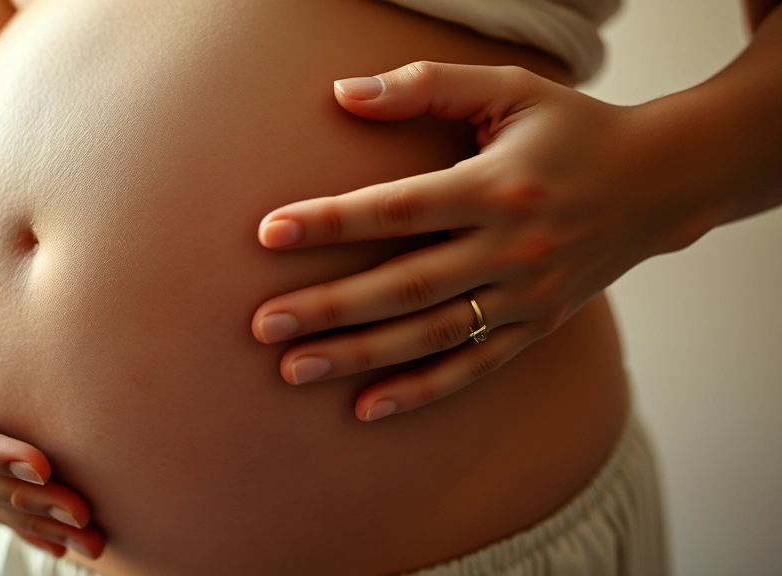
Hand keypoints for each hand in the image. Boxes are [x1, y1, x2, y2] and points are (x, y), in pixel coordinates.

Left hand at [251, 61, 714, 420]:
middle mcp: (512, 247)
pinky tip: (367, 407)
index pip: (400, 208)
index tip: (268, 232)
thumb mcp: (510, 89)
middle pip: (406, 285)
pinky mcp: (536, 327)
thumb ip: (426, 86)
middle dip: (329, 307)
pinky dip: (421, 390)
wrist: (659, 183)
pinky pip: (473, 367)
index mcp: (497, 186)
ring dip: (360, 356)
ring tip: (293, 370)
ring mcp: (526, 296)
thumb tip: (343, 93)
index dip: (332, 221)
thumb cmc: (572, 130)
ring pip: (431, 335)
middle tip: (262, 325)